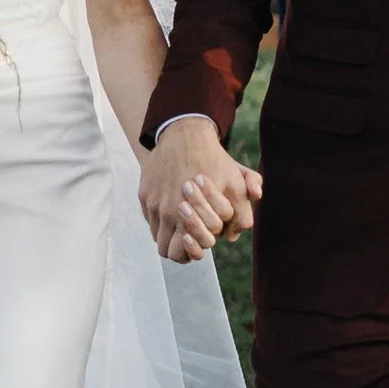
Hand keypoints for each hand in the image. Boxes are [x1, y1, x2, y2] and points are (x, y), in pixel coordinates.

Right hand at [139, 113, 260, 261]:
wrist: (185, 134)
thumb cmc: (214, 160)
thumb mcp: (238, 181)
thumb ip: (243, 210)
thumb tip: (235, 234)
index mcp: (199, 211)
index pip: (197, 248)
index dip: (204, 245)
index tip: (206, 237)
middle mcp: (174, 211)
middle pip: (173, 253)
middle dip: (185, 250)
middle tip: (192, 239)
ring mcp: (157, 205)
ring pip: (160, 242)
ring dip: (171, 239)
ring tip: (180, 230)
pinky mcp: (145, 196)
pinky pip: (150, 223)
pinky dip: (160, 224)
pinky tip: (171, 213)